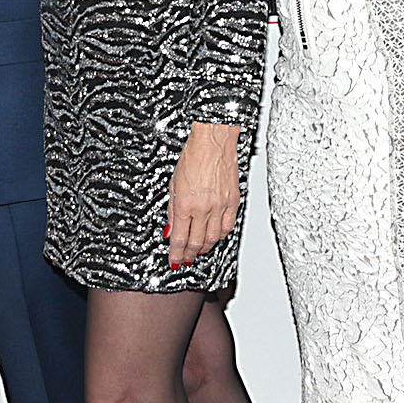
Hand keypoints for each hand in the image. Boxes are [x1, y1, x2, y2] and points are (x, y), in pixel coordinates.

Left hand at [165, 121, 242, 267]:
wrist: (214, 141)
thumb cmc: (193, 157)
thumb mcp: (173, 184)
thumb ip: (172, 210)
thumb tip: (170, 229)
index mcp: (186, 204)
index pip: (180, 238)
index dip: (176, 254)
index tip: (174, 260)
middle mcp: (204, 208)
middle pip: (196, 243)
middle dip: (189, 255)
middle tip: (185, 260)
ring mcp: (220, 206)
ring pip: (213, 238)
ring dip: (204, 248)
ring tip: (197, 251)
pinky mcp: (233, 202)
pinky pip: (227, 227)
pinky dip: (219, 236)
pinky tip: (213, 238)